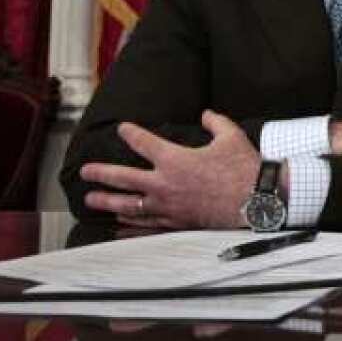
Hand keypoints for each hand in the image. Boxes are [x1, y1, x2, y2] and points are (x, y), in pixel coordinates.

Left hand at [79, 110, 259, 228]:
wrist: (255, 201)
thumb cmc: (243, 168)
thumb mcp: (231, 137)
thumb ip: (215, 122)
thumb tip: (206, 115)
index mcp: (174, 159)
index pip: (143, 142)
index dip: (130, 133)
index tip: (122, 129)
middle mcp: (164, 183)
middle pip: (122, 177)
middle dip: (101, 173)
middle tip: (86, 172)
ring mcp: (167, 206)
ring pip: (128, 204)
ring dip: (107, 201)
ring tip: (91, 200)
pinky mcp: (176, 222)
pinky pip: (145, 225)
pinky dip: (129, 225)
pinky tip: (118, 225)